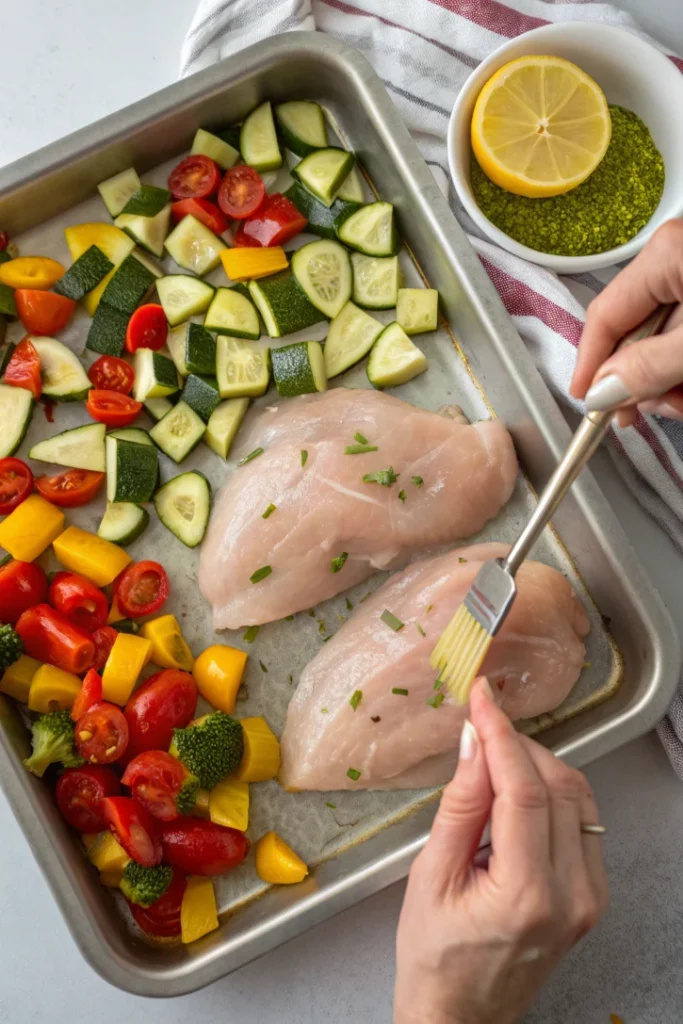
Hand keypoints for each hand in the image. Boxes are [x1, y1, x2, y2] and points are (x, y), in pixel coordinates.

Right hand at [394, 679, 607, 1023]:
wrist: (460, 1016)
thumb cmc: (434, 957)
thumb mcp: (429, 875)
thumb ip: (459, 805)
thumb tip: (475, 743)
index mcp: (526, 894)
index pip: (523, 789)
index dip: (502, 735)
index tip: (483, 699)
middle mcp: (572, 896)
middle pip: (557, 786)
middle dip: (517, 745)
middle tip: (481, 726)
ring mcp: (589, 898)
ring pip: (577, 798)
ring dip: (538, 764)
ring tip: (494, 759)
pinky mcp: (592, 896)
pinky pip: (582, 822)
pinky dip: (552, 792)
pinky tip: (518, 790)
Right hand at [571, 218, 682, 425]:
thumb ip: (649, 367)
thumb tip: (601, 391)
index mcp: (665, 255)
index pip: (605, 318)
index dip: (591, 366)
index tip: (588, 406)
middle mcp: (676, 257)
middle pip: (634, 332)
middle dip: (642, 379)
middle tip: (653, 413)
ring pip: (663, 339)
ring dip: (669, 378)